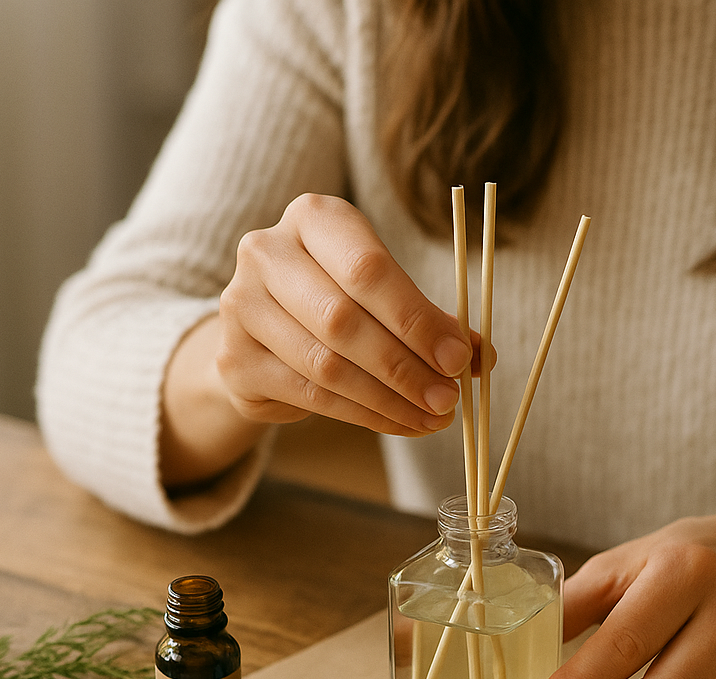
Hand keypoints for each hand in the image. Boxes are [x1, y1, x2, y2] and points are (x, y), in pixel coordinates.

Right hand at [217, 193, 473, 432]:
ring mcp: (241, 306)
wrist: (264, 333)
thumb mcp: (387, 296)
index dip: (416, 319)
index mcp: (314, 218)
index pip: (367, 269)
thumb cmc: (339, 302)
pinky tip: (401, 423)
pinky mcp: (235, 360)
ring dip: (389, 399)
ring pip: (325, 364)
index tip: (458, 358)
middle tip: (447, 398)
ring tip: (432, 417)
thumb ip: (431, 321)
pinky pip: (310, 395)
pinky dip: (364, 416)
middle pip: (343, 320)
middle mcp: (266, 252)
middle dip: (405, 367)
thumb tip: (480, 358)